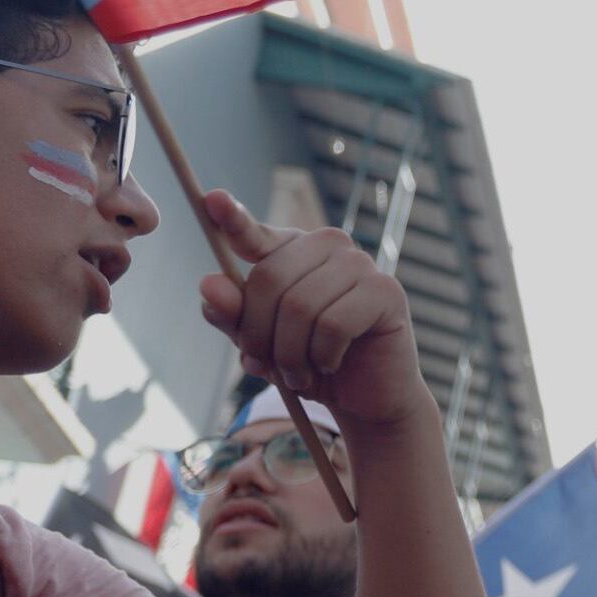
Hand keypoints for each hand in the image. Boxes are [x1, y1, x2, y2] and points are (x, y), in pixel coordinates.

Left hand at [196, 190, 427, 431]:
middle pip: (269, 280)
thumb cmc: (310, 362)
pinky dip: (322, 356)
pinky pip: (333, 324)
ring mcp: (362, 264)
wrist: (366, 397)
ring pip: (300, 306)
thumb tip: (208, 285)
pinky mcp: (387, 291)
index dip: (233, 219)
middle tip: (267, 367)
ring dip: (290, 354)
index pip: (256, 234)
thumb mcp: (260, 342)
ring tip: (298, 375)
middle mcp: (330, 245)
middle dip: (259, 334)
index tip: (211, 199)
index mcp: (294, 250)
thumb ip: (232, 314)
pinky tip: (329, 364)